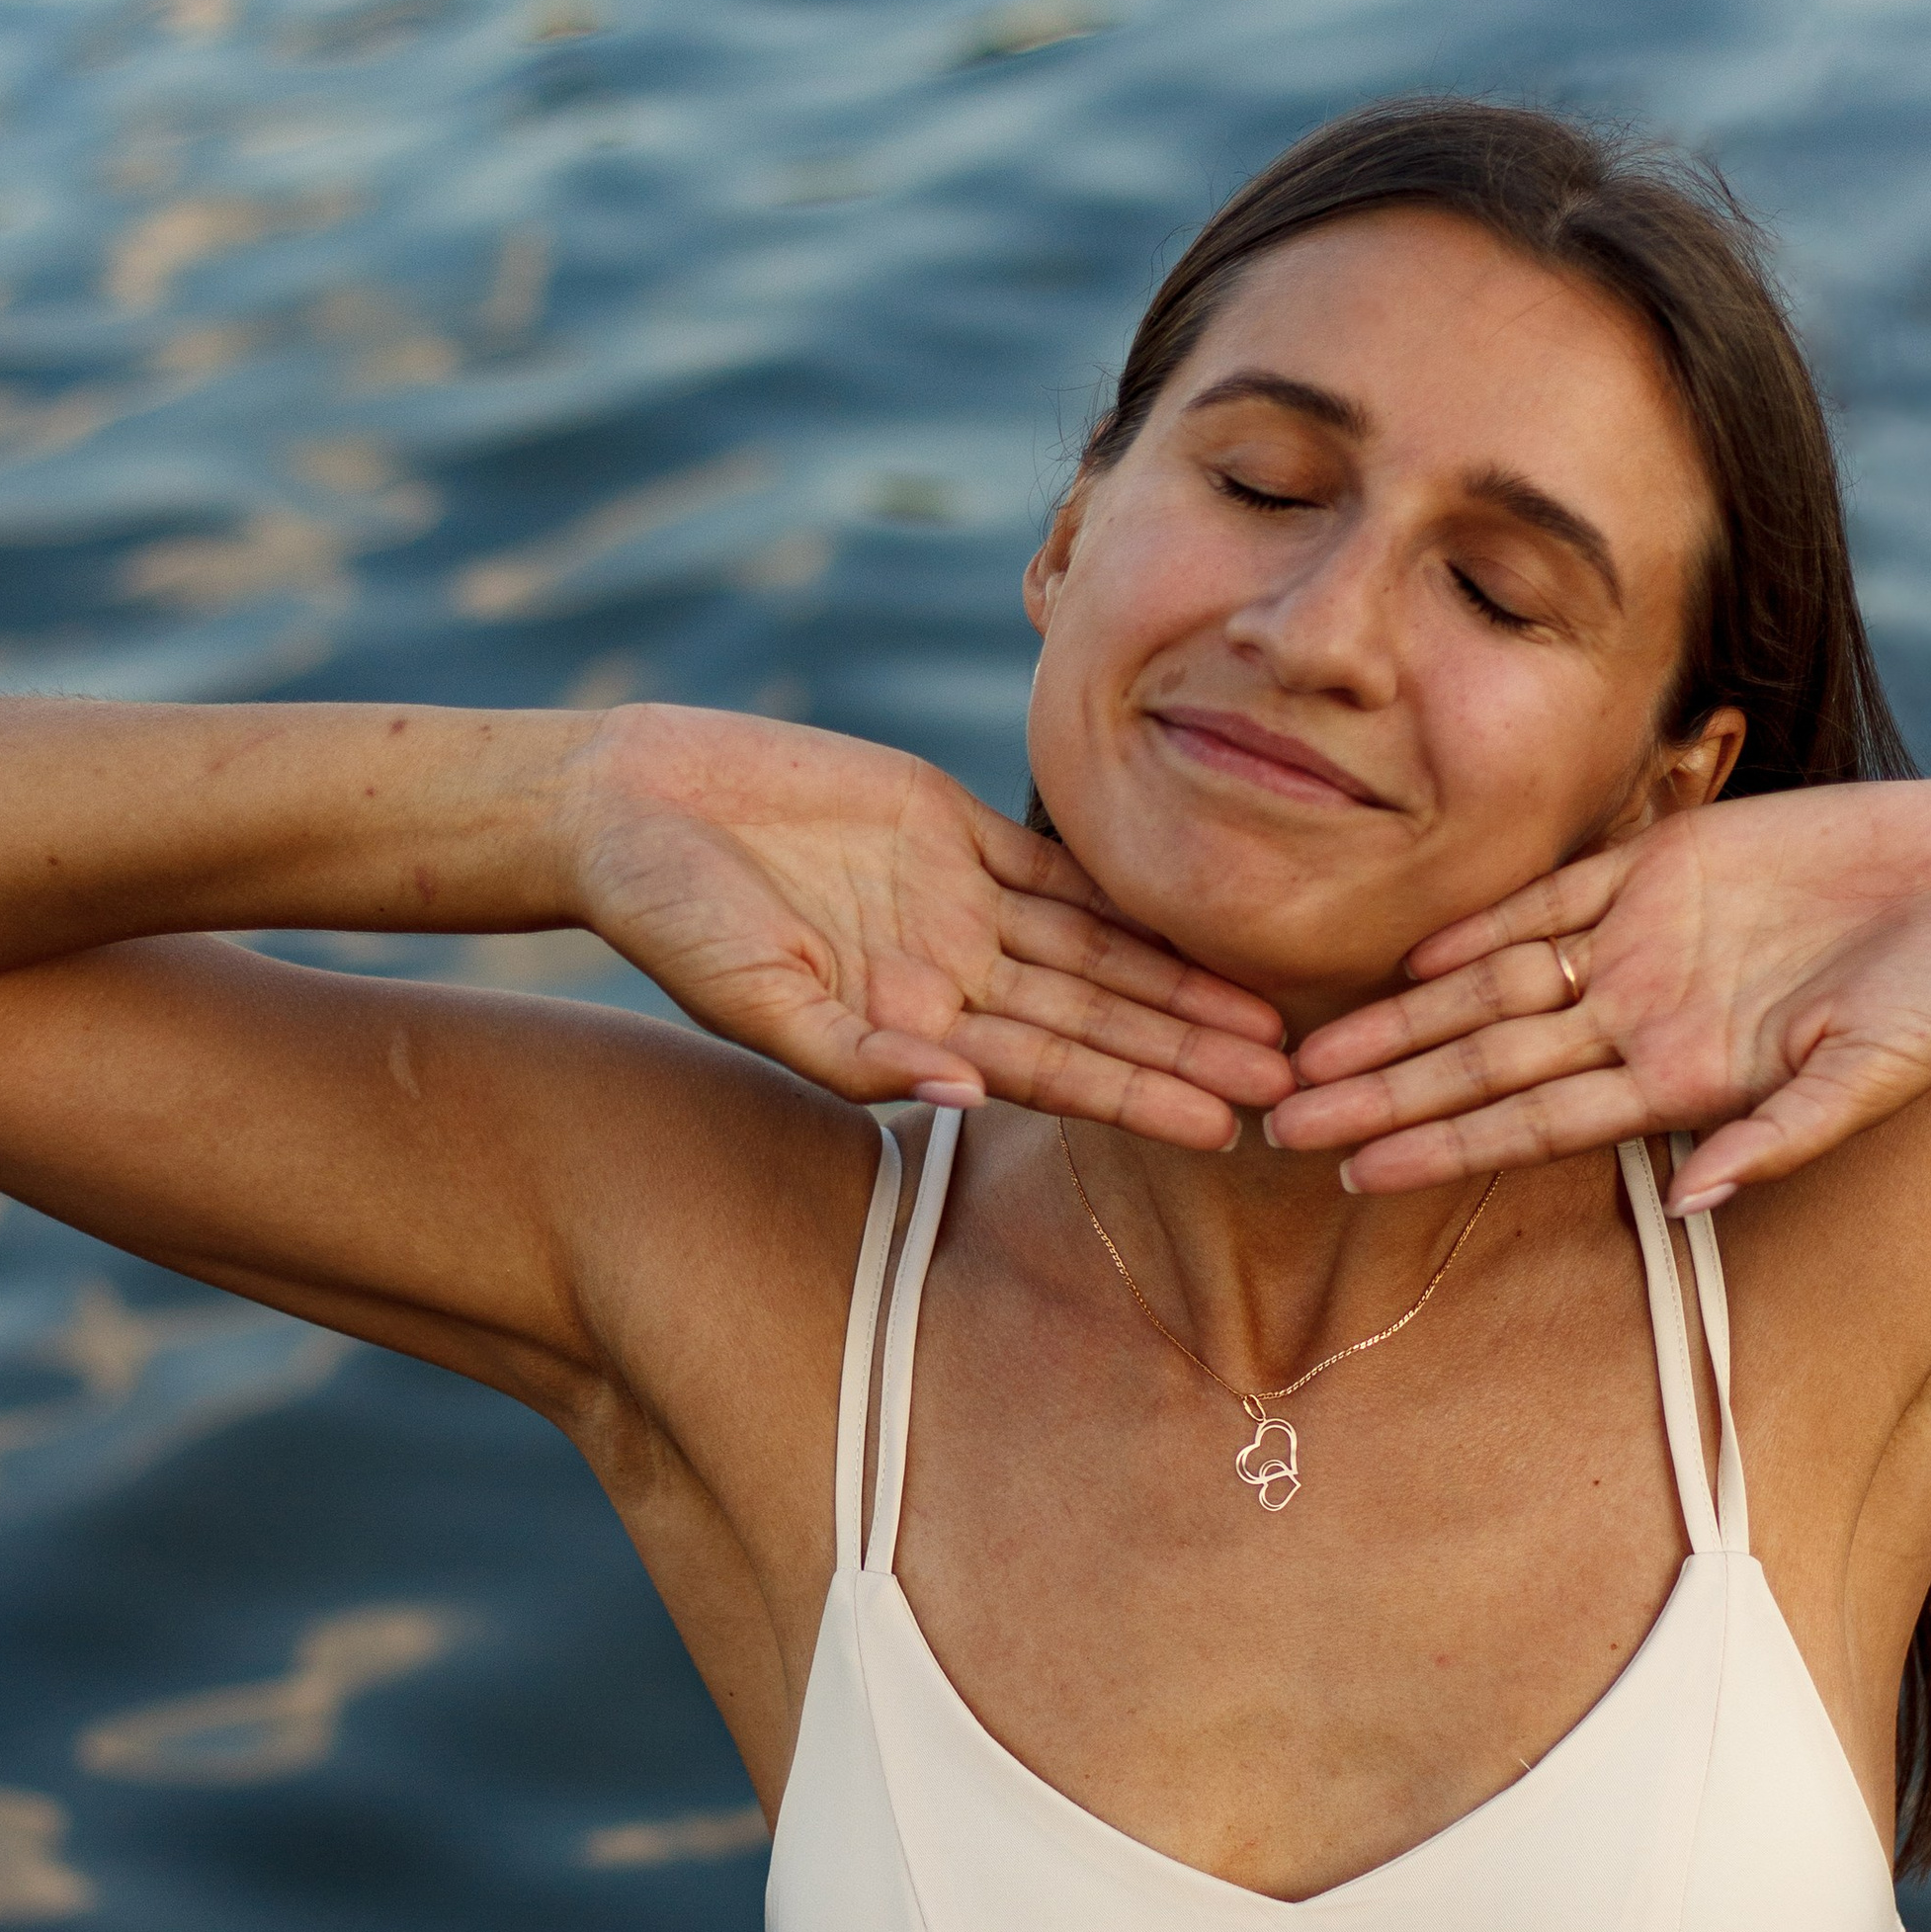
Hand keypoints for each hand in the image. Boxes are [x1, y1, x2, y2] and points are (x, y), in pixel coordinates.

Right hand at [565, 704, 1291, 1147]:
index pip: (1054, 1070)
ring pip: (1098, 947)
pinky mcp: (953, 825)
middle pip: (1099, 1015)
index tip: (1226, 1126)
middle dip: (1191, 1048)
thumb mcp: (752, 996)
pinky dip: (1128, 885)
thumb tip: (960, 1096)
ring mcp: (959, 901)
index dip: (1142, 1094)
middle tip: (1298, 1082)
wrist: (633, 805)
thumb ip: (855, 1052)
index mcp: (913, 1027)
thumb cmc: (671, 917)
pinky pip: (1060, 861)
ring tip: (1273, 1014)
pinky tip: (1204, 904)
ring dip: (1179, 978)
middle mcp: (952, 975)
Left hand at [1267, 778, 1930, 1206]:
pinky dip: (1479, 925)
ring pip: (1490, 988)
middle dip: (1379, 1092)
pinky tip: (1407, 956)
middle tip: (1275, 1123)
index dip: (1439, 1145)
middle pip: (1480, 1063)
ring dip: (1401, 1020)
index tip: (1355, 1174)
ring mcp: (1640, 945)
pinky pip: (1548, 898)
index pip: (1528, 1123)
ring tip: (1308, 1055)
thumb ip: (1780, 1137)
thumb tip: (1690, 1198)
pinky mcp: (1659, 865)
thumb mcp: (1874, 1077)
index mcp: (1679, 1081)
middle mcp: (1638, 1020)